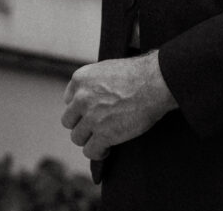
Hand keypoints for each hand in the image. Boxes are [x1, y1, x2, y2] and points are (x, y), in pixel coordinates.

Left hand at [61, 51, 176, 160]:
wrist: (154, 83)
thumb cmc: (138, 75)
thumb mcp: (107, 70)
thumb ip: (94, 84)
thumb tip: (92, 97)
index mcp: (80, 79)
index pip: (68, 101)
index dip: (80, 109)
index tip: (90, 113)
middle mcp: (81, 98)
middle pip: (68, 121)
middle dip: (82, 125)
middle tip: (96, 127)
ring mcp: (91, 117)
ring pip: (77, 138)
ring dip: (89, 140)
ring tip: (103, 139)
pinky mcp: (103, 134)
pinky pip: (90, 151)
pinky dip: (98, 153)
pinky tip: (107, 149)